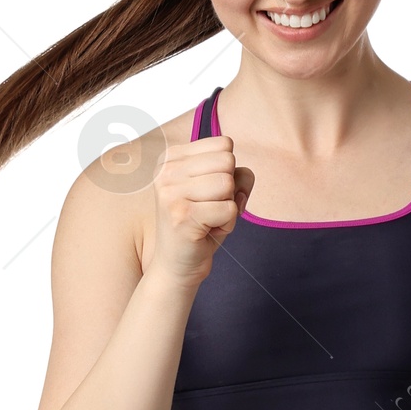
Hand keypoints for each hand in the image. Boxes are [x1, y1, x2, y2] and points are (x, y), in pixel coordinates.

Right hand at [147, 133, 252, 288]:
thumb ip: (237, 175)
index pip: (223, 143)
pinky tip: (208, 231)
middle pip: (227, 161)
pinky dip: (228, 224)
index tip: (209, 193)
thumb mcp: (220, 193)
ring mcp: (172, 193)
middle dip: (229, 189)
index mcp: (172, 157)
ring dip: (229, 207)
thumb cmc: (201, 226)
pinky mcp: (183, 215)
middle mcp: (167, 171)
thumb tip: (244, 175)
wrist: (178, 265)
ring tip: (209, 219)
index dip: (228, 171)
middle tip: (210, 208)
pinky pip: (230, 209)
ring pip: (228, 184)